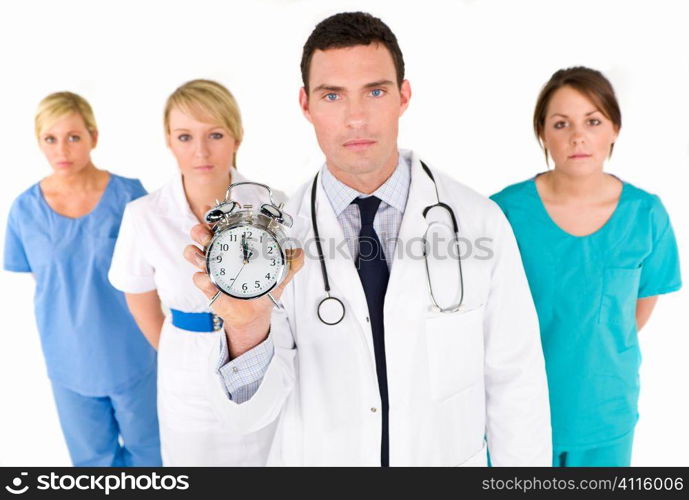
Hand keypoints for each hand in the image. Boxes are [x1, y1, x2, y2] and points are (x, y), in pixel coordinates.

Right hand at [183, 221, 303, 357]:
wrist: (256, 314)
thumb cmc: (263, 288)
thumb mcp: (280, 273)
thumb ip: (291, 262)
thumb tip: (299, 251)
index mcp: (234, 245)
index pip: (220, 225)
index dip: (213, 215)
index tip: (210, 210)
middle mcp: (219, 253)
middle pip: (200, 234)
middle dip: (199, 230)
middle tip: (207, 235)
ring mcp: (211, 269)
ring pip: (193, 254)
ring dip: (194, 253)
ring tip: (204, 258)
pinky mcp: (208, 287)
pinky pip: (198, 279)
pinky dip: (201, 278)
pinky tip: (209, 280)